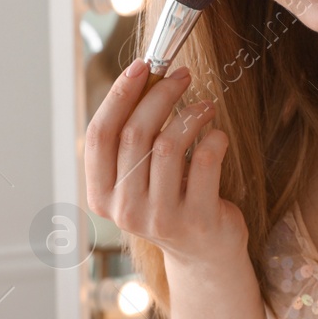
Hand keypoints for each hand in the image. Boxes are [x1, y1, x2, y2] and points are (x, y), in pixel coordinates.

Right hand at [83, 59, 247, 263]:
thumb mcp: (140, 175)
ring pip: (168, 145)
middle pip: (135, 133)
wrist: (204, 252)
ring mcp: (160, 218)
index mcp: (101, 194)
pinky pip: (204, 162)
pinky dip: (213, 139)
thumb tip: (144, 76)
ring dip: (190, 113)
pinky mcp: (197, 220)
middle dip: (160, 94)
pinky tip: (217, 136)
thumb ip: (133, 136)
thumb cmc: (171, 199)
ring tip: (206, 106)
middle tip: (182, 76)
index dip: (119, 95)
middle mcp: (124, 210)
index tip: (142, 66)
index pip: (100, 134)